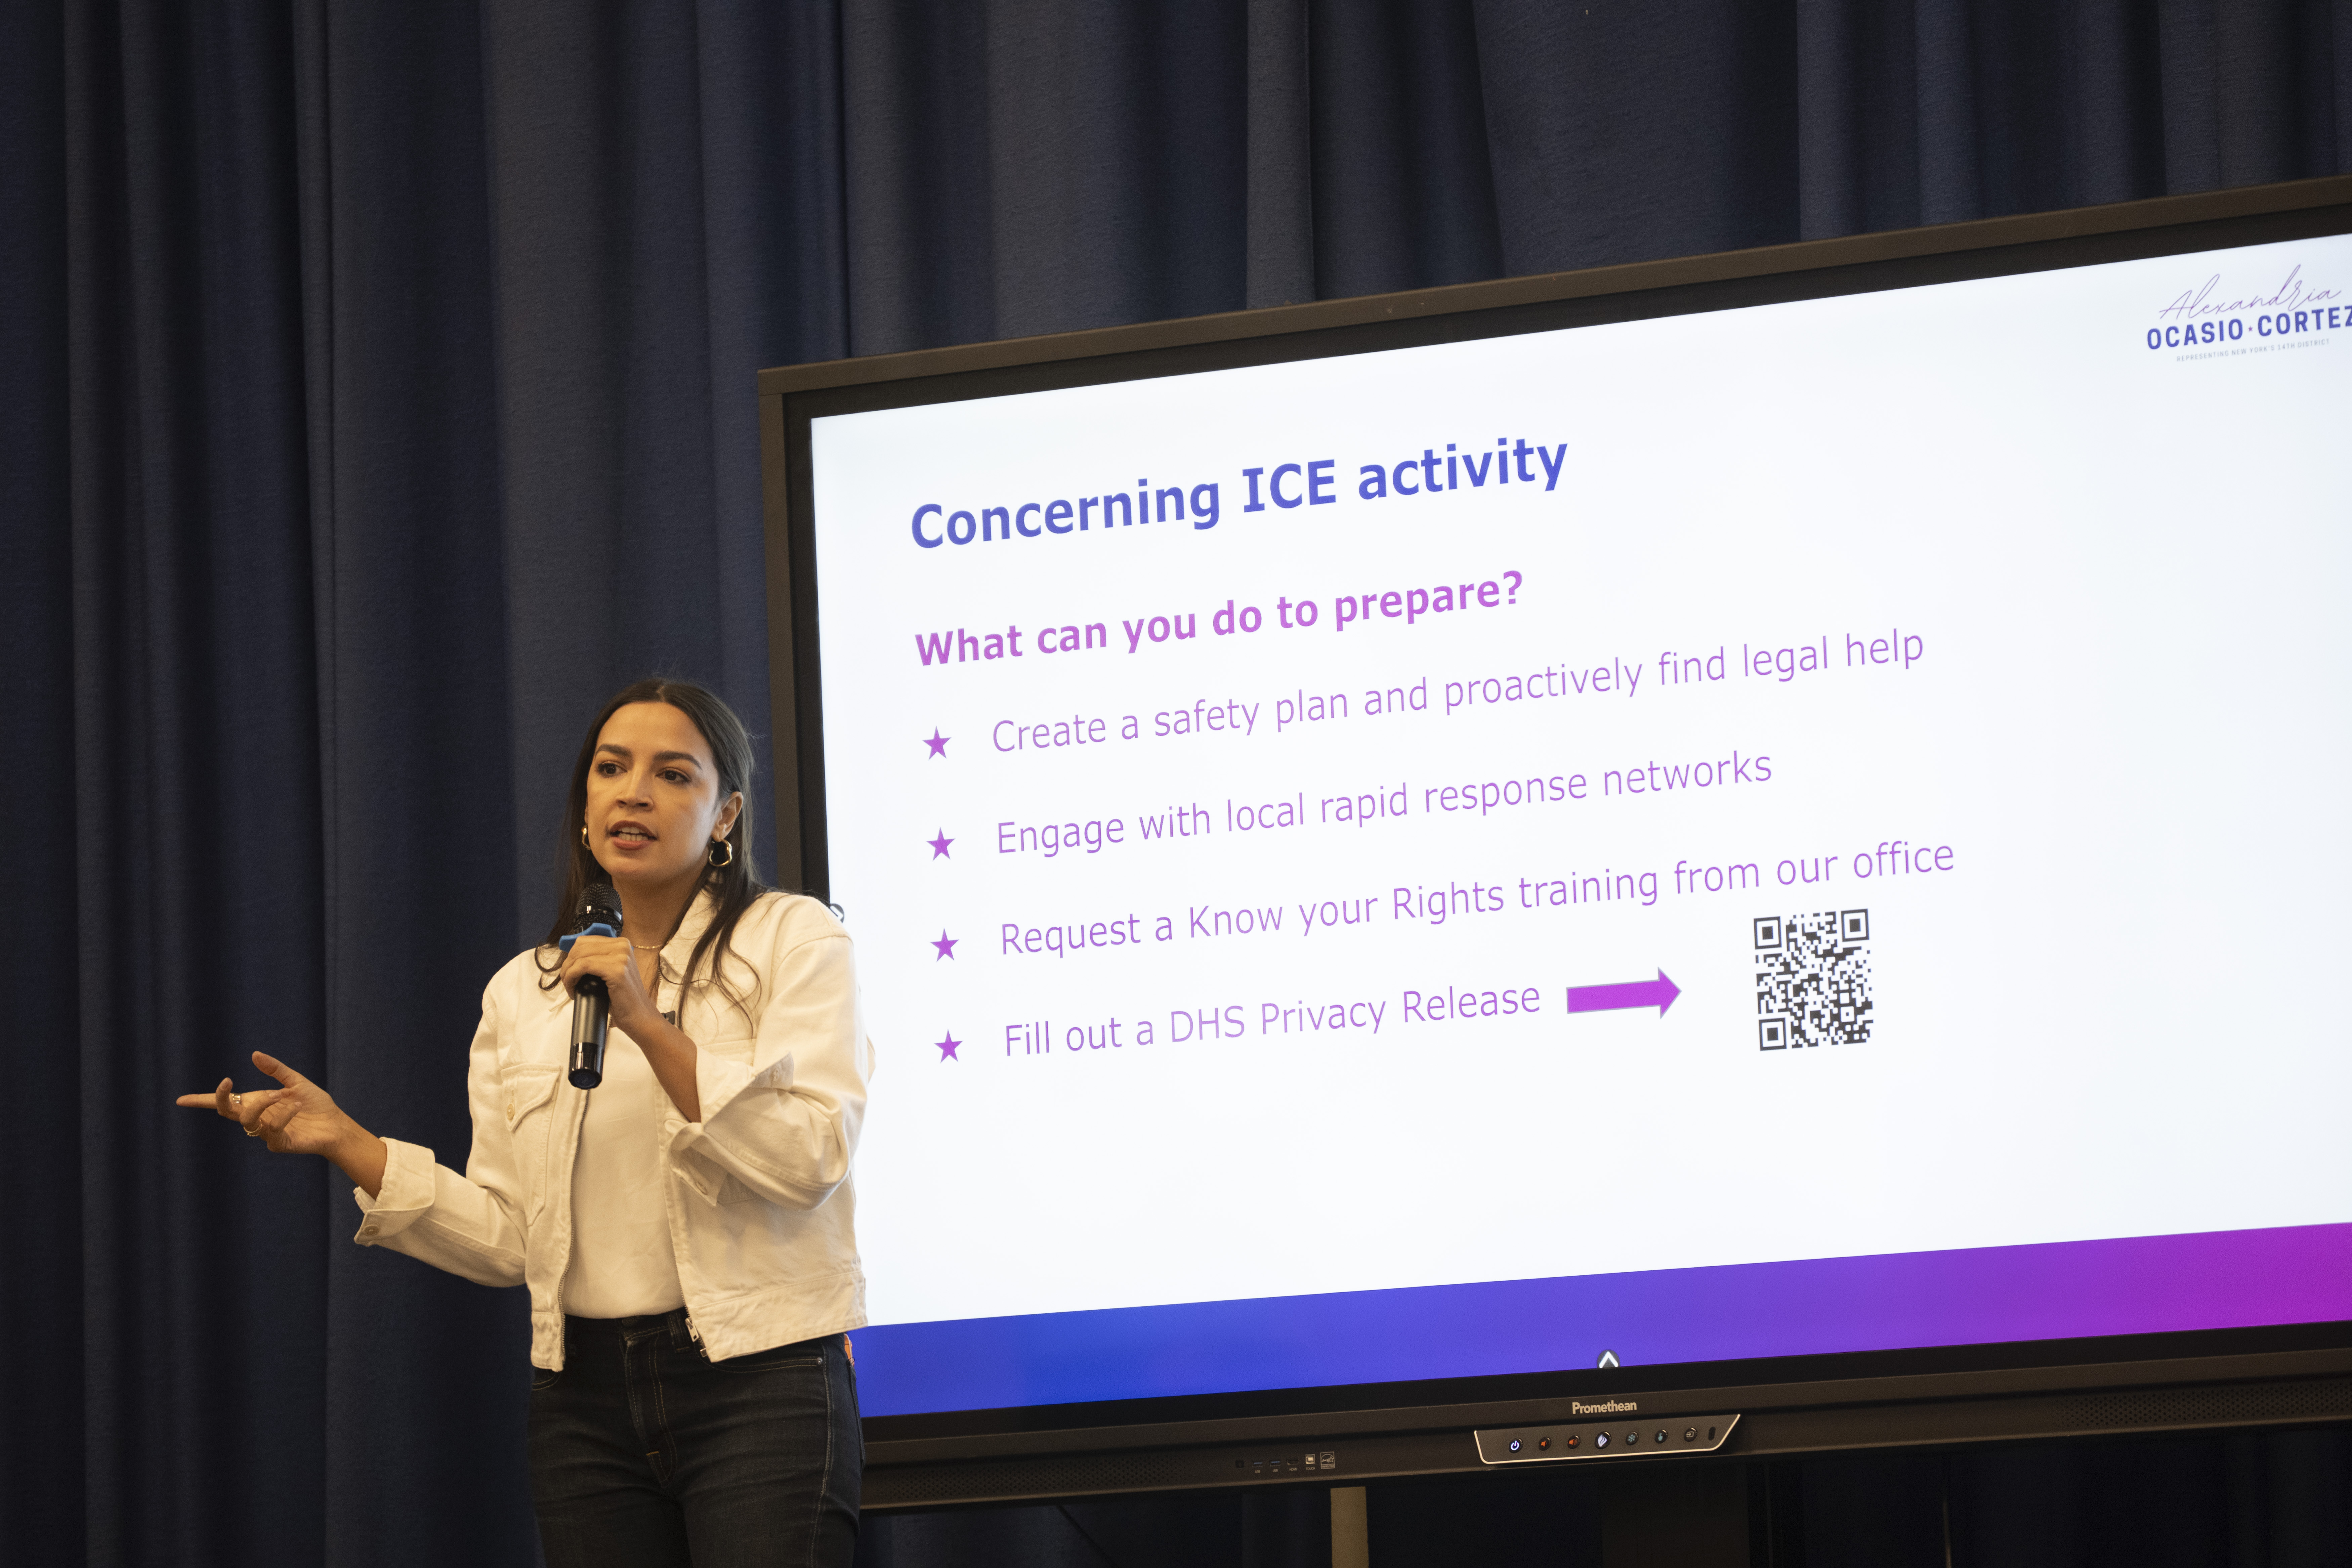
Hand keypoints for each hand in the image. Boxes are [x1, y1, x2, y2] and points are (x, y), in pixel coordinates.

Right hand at [177, 1050, 349, 1153]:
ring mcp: (266, 1133)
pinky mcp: (278, 1144)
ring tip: (281, 1094)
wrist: (336, 1125)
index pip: (225, 1103)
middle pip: (227, 1111)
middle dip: (221, 1097)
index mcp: (258, 1103)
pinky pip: (271, 1129)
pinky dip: (282, 1115)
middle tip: (228, 1082)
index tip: (180, 1100)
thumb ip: (275, 1070)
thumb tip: (254, 1055)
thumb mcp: (295, 1082)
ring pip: (247, 1120)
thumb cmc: (315, 1105)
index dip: (202, 1101)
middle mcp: (258, 1118)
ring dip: (262, 1103)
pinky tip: (296, 1107)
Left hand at [559, 934, 658, 1036]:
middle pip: (579, 947)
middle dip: (567, 965)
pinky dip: (571, 978)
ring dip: (567, 972)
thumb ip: (598, 959)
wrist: (639, 1015)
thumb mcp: (611, 971)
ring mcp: (621, 957)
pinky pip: (582, 966)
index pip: (584, 941)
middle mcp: (622, 946)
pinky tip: (573, 989)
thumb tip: (572, 958)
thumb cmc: (623, 997)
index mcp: (621, 943)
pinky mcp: (616, 970)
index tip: (568, 971)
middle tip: (567, 981)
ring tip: (570, 986)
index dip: (571, 956)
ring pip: (579, 956)